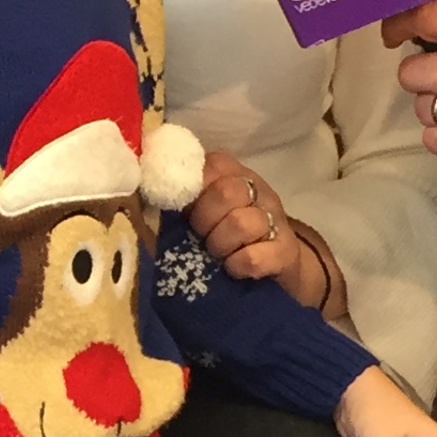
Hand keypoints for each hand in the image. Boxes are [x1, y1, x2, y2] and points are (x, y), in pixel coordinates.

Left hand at [185, 149, 335, 312]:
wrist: (275, 271)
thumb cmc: (230, 239)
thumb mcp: (208, 214)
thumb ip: (186, 201)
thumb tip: (150, 199)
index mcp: (236, 175)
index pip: (212, 164)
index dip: (192, 191)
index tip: (186, 212)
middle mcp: (259, 191)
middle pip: (227, 191)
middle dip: (204, 219)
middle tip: (202, 237)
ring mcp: (276, 220)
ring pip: (241, 223)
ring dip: (220, 244)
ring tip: (218, 255)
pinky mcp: (286, 252)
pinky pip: (253, 257)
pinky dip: (236, 265)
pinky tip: (234, 269)